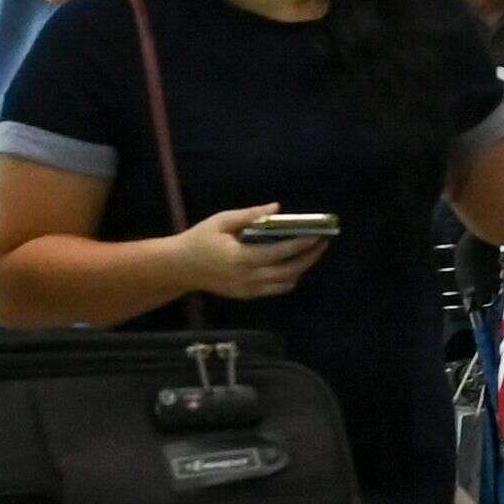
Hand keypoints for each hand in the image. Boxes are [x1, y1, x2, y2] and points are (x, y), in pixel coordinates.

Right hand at [178, 202, 332, 299]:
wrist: (180, 268)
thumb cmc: (199, 239)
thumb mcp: (221, 221)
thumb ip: (249, 215)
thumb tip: (276, 208)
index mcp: (241, 258)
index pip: (279, 253)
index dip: (301, 244)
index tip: (318, 234)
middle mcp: (248, 278)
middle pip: (289, 271)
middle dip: (310, 257)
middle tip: (323, 242)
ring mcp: (248, 290)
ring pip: (285, 283)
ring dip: (302, 268)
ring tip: (313, 251)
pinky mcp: (247, 295)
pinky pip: (275, 289)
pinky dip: (290, 278)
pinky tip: (295, 264)